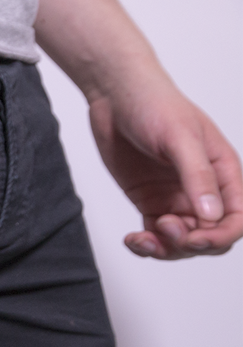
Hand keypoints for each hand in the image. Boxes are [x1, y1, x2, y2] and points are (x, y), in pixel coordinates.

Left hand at [88, 82, 242, 259]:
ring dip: (165, 249)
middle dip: (190, 244)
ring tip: (142, 237)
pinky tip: (132, 240)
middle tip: (163, 229)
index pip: (238, 218)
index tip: (194, 238)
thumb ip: (197, 177)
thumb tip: (212, 216)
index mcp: (224, 172)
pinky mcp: (151, 202)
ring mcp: (177, 198)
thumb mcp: (179, 138)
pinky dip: (146, 245)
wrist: (116, 96)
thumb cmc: (154, 106)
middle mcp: (204, 190)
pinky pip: (156, 235)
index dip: (221, 235)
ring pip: (182, 242)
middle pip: (211, 236)